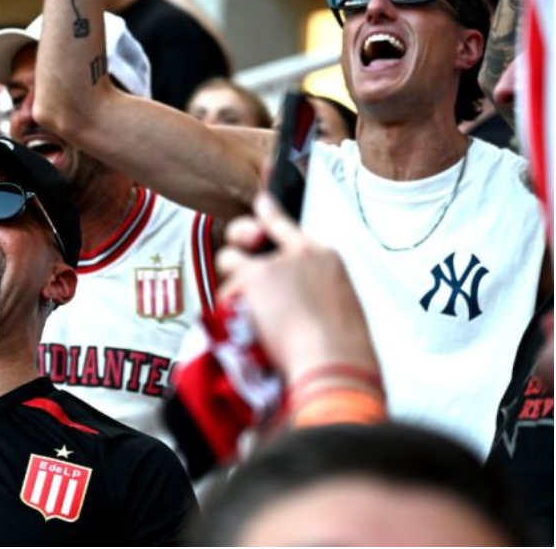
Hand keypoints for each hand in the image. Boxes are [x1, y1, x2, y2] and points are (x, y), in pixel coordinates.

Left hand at [215, 192, 379, 384]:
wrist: (334, 363)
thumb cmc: (340, 352)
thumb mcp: (338, 310)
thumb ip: (312, 292)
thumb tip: (290, 301)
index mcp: (326, 259)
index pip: (289, 227)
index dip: (269, 214)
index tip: (261, 202)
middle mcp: (298, 254)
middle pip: (249, 233)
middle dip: (237, 242)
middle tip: (237, 259)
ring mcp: (273, 263)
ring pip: (230, 261)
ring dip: (232, 285)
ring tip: (253, 318)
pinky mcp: (252, 278)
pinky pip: (224, 291)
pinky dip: (229, 312)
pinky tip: (249, 330)